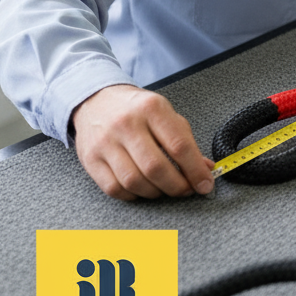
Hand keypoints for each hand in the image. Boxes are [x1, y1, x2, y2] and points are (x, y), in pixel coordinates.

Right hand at [71, 85, 214, 200]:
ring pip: (134, 181)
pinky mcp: (90, 160)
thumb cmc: (137, 109)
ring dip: (156, 193)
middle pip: (155, 167)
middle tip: (187, 190)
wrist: (97, 101)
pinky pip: (114, 188)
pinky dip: (133, 195)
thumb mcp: (166, 113)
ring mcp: (105, 143)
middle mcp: (127, 124)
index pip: (179, 145)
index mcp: (152, 108)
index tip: (205, 184)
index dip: (195, 170)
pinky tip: (143, 189)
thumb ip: (185, 140)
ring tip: (165, 189)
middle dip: (177, 186)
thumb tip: (205, 169)